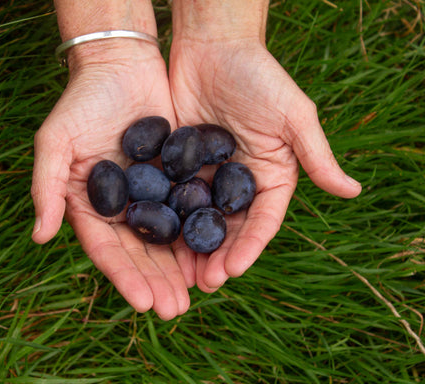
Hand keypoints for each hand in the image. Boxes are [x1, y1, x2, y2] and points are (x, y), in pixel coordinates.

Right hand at [31, 43, 189, 319]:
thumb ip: (46, 186)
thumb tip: (40, 236)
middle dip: (158, 281)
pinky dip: (199, 231)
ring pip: (169, 237)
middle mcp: (124, 205)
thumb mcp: (56, 140)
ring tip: (198, 292)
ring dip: (182, 265)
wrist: (122, 65)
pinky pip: (190, 208)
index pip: (108, 249)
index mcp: (92, 205)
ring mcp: (152, 192)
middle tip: (176, 309)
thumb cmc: (83, 101)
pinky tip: (213, 252)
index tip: (144, 303)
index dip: (125, 276)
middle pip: (141, 251)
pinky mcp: (178, 176)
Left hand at [169, 38, 361, 291]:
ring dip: (190, 248)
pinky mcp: (178, 165)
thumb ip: (316, 154)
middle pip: (229, 227)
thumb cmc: (258, 75)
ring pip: (199, 220)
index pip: (261, 220)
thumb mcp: (292, 114)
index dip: (249, 247)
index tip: (232, 270)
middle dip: (217, 256)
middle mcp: (239, 182)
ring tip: (180, 275)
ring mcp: (207, 176)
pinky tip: (156, 241)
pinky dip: (166, 221)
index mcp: (270, 176)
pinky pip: (172, 198)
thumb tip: (353, 191)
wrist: (213, 46)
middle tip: (203, 284)